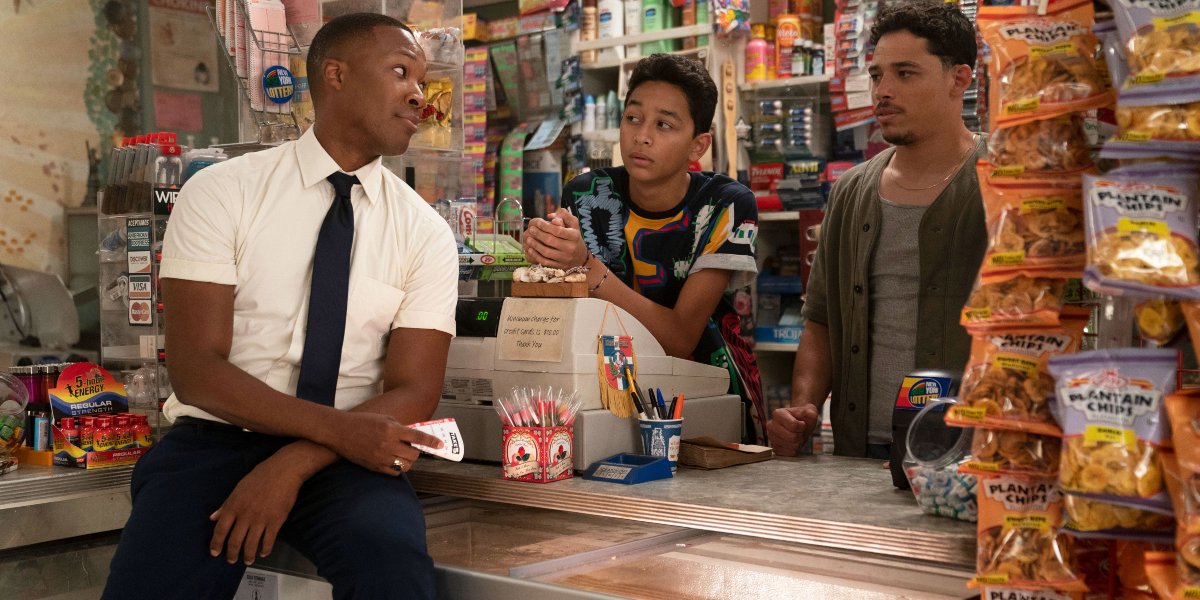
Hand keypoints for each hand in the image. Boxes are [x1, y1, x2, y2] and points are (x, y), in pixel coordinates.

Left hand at [209, 458, 301, 564]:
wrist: (283, 471)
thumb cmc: (259, 477)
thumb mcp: (238, 489)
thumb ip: (225, 505)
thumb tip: (213, 517)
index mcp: (233, 506)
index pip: (220, 530)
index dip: (216, 543)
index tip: (215, 553)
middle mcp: (245, 515)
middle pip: (235, 541)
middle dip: (232, 554)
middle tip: (231, 560)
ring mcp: (261, 519)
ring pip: (251, 544)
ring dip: (248, 556)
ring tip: (248, 561)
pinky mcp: (276, 521)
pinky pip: (268, 540)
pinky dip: (265, 549)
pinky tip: (263, 552)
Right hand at [323, 412, 441, 475]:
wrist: (340, 431)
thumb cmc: (362, 422)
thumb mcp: (384, 418)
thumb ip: (399, 427)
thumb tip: (412, 435)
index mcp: (391, 429)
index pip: (417, 437)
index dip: (431, 442)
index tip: (440, 445)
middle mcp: (387, 444)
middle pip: (413, 454)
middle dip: (416, 452)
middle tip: (413, 448)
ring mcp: (381, 457)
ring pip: (405, 465)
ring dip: (407, 461)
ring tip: (403, 454)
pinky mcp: (374, 466)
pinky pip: (393, 472)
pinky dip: (397, 467)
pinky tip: (393, 460)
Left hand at [523, 208, 587, 268]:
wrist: (581, 257)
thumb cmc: (574, 237)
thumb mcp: (573, 224)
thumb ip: (564, 216)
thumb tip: (550, 216)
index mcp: (574, 236)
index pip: (557, 230)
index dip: (545, 226)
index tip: (537, 222)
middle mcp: (570, 248)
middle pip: (551, 241)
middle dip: (538, 234)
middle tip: (531, 229)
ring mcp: (565, 258)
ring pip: (547, 252)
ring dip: (535, 245)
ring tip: (528, 239)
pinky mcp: (560, 266)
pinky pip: (546, 262)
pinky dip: (536, 256)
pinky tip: (530, 250)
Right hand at [767, 405, 819, 456]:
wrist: (799, 424)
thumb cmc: (803, 418)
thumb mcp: (809, 411)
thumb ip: (810, 411)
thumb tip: (808, 413)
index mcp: (778, 413)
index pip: (794, 425)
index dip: (802, 426)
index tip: (802, 424)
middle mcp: (771, 425)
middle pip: (792, 437)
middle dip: (800, 435)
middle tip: (800, 431)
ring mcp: (771, 437)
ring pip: (791, 446)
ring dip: (798, 443)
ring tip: (797, 436)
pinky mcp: (774, 447)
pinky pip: (788, 453)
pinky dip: (794, 450)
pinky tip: (793, 443)